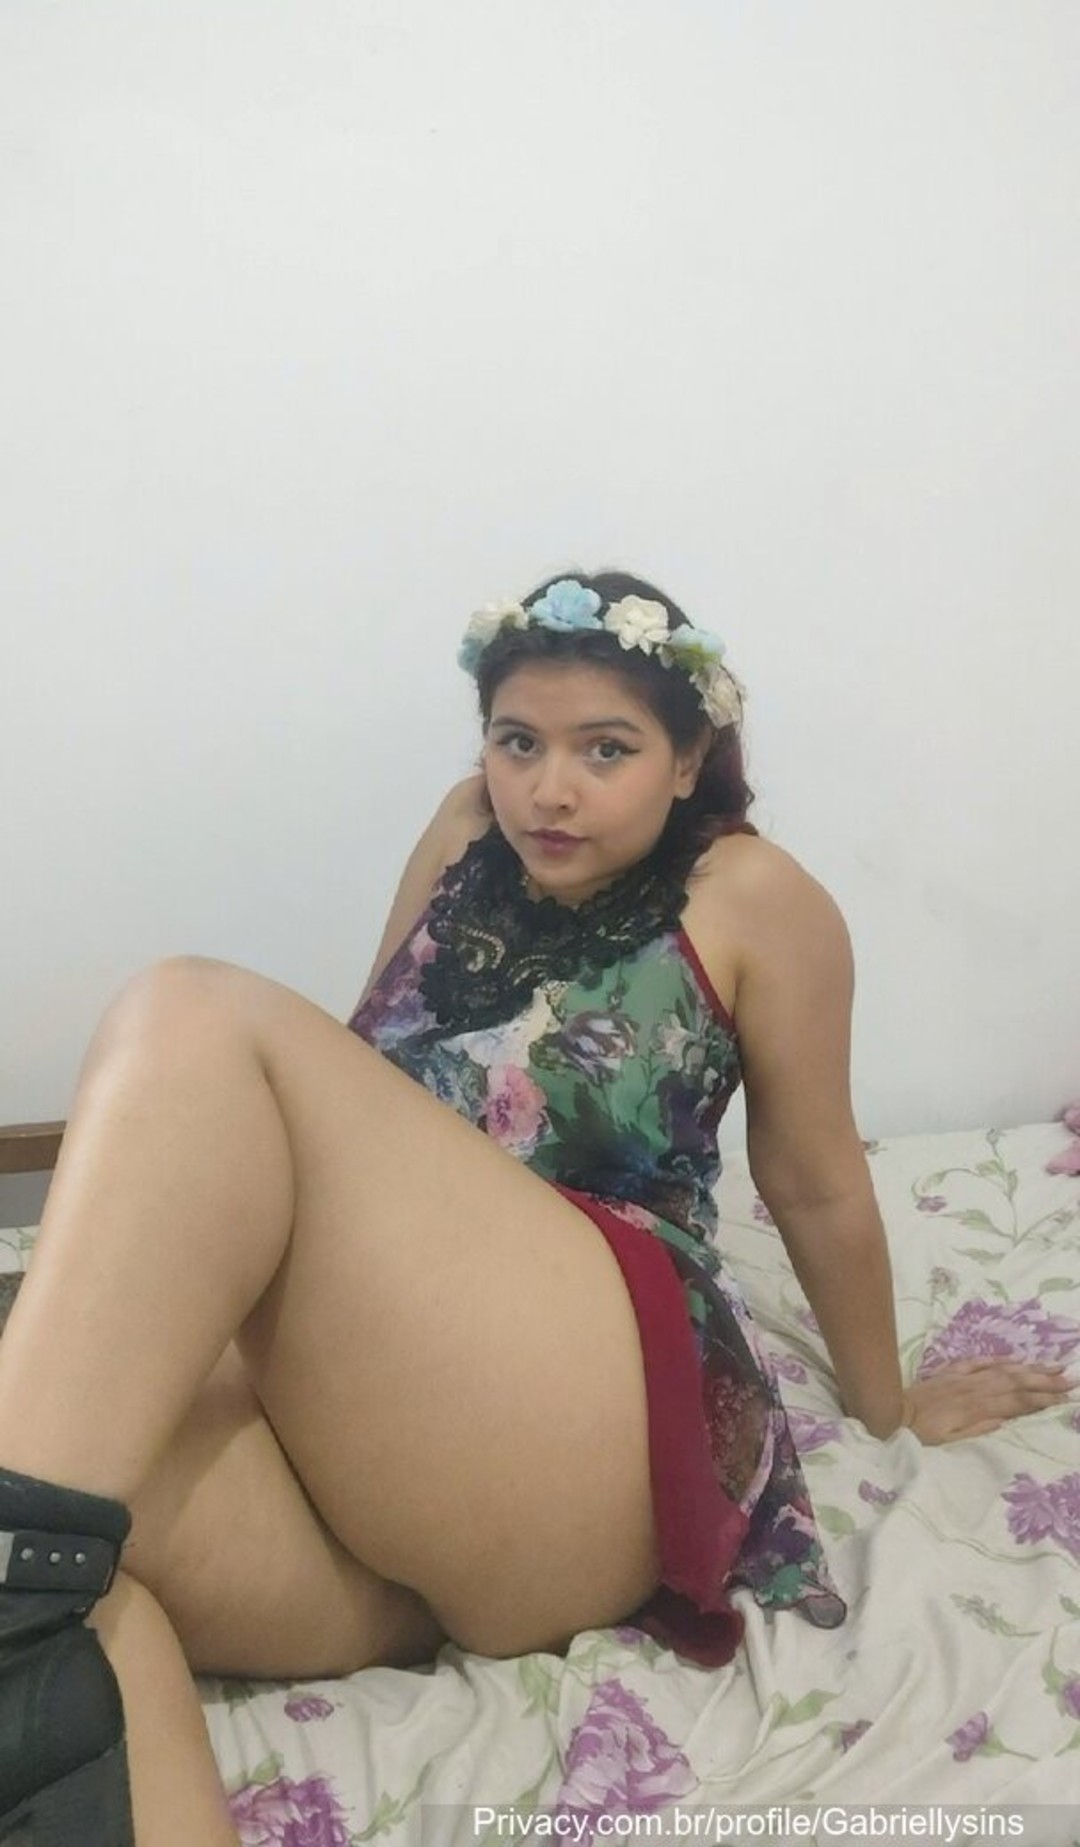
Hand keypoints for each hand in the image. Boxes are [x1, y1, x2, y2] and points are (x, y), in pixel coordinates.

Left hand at [901, 1358, 1074, 1443]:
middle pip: (1015, 1382)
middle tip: (1071, 1378)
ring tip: (1054, 1365)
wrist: (889, 1412)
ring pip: (1002, 1370)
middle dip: (1045, 1380)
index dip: (1041, 1399)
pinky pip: (978, 1362)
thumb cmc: (919, 1434)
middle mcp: (972, 1389)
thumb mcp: (947, 1442)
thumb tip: (1004, 1420)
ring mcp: (962, 1378)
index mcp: (974, 1408)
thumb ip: (975, 1430)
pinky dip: (998, 1359)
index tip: (1065, 1397)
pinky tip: (1014, 1359)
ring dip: (1029, 1367)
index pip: (1015, 1402)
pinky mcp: (950, 1372)